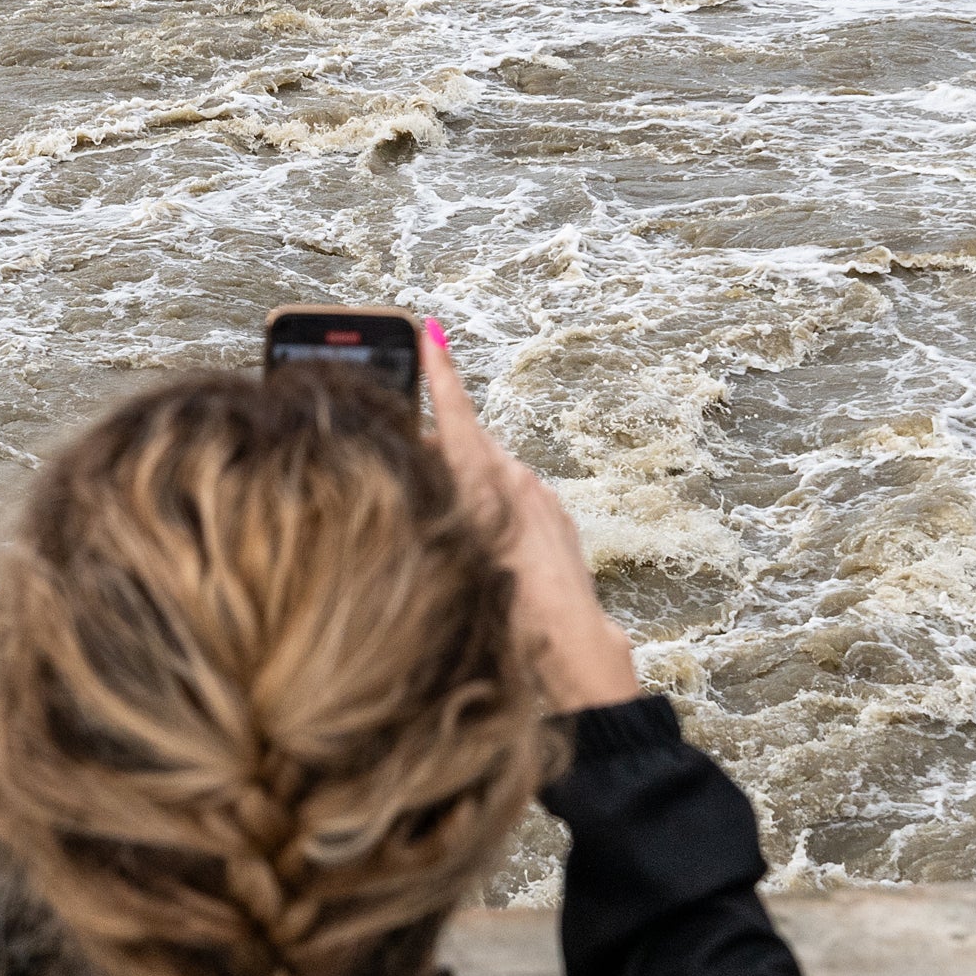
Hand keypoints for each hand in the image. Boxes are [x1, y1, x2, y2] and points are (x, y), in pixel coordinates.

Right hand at [418, 320, 640, 714]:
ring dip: (465, 477)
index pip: (455, 417)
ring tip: (439, 504)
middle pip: (469, 444)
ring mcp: (540, 498)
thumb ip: (446, 504)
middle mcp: (518, 481)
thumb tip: (429, 467)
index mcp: (490, 483)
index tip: (431, 333)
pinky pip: (514, 494)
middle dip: (439, 441)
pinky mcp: (554, 518)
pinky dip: (492, 497)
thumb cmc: (512, 609)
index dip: (440, 374)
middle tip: (404, 451)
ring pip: (491, 471)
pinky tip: (480, 530)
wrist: (571, 642)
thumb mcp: (465, 553)